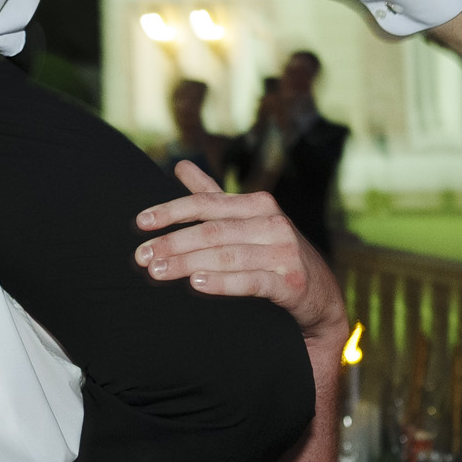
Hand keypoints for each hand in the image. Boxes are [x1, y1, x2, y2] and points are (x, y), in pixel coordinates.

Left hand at [134, 161, 347, 348]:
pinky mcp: (291, 283)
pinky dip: (223, 282)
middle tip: (142, 257)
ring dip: (188, 264)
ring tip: (158, 272)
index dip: (171, 211)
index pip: (206, 203)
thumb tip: (180, 165)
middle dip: (173, 243)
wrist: (320, 296)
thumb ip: (212, 195)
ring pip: (227, 255)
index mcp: (258, 204)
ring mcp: (284, 253)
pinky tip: (197, 284)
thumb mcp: (246, 221)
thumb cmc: (274, 254)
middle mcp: (273, 224)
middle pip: (212, 231)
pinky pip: (251, 281)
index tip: (140, 222)